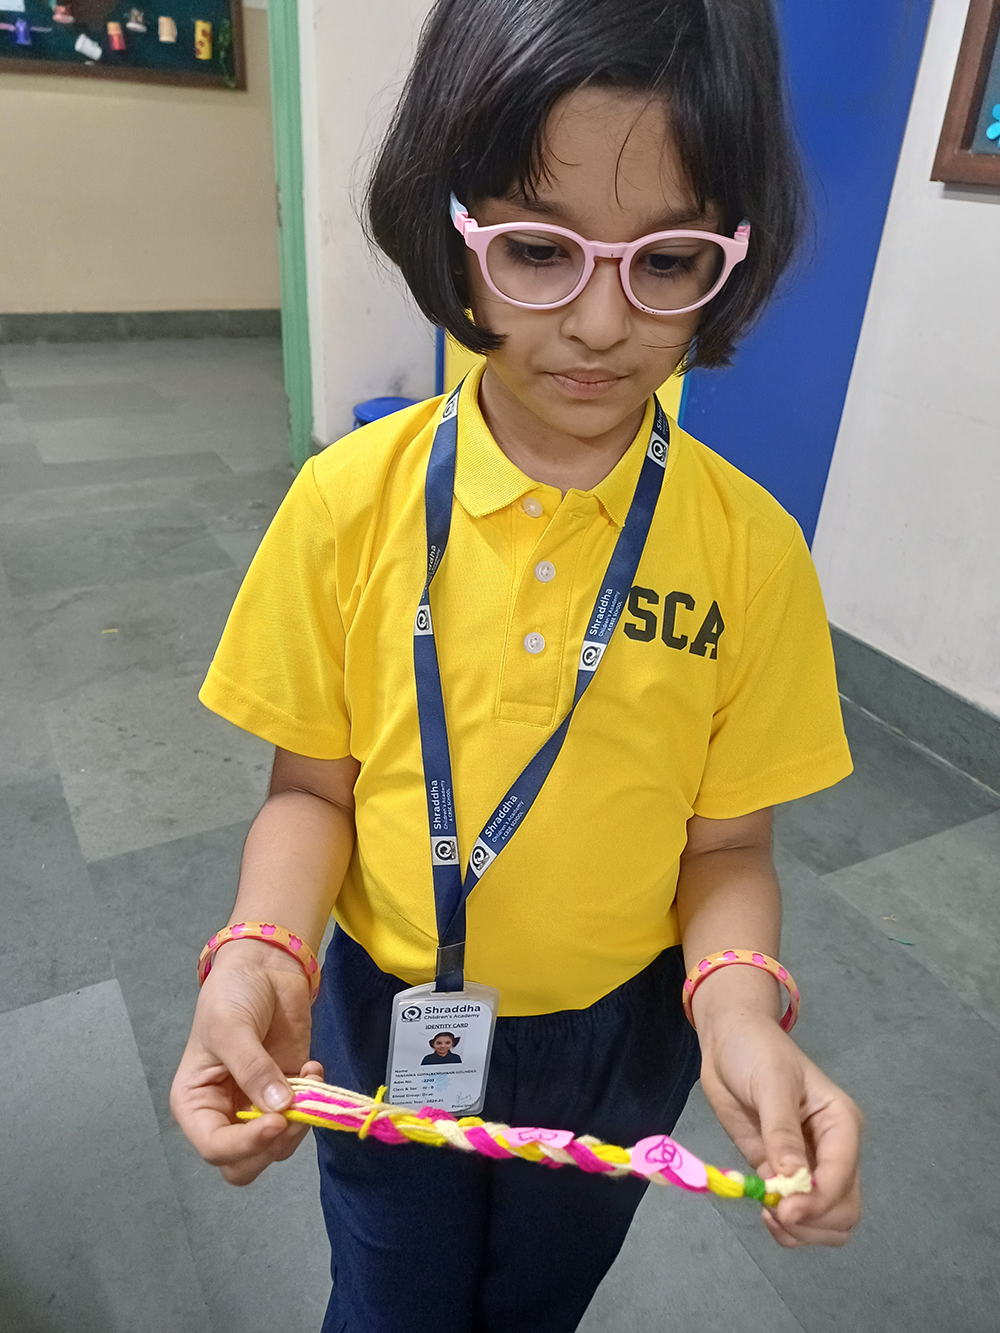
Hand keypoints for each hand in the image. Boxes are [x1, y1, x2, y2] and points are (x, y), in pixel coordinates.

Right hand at [170, 939, 318, 1185]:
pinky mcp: (289, 1092)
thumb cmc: (232, 994)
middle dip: (272, 1144)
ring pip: (277, 1146)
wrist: (265, 965)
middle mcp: (224, 1113)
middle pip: (245, 1163)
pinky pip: (303, 1118)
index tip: (277, 1121)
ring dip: (299, 1122)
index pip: (215, 1149)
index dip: (246, 1145)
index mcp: (196, 1103)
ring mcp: (258, 1105)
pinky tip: (313, 1067)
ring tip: (307, 1080)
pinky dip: (315, 1101)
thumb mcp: (231, 1028)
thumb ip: (253, 1070)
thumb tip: (279, 1108)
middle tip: (292, 1113)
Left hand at [697, 1010, 862, 1246]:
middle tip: (774, 1210)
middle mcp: (834, 1150)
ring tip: (769, 1213)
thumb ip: (781, 1131)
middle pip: (844, 1209)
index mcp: (842, 1124)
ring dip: (803, 1231)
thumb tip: (793, 1180)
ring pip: (828, 1222)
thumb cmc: (755, 1051)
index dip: (818, 1201)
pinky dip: (788, 1227)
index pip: (843, 1177)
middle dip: (813, 1220)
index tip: (783, 1210)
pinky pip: (799, 1217)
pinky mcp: (782, 1174)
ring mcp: (810, 1166)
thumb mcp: (770, 1082)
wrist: (728, 1043)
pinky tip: (765, 1211)